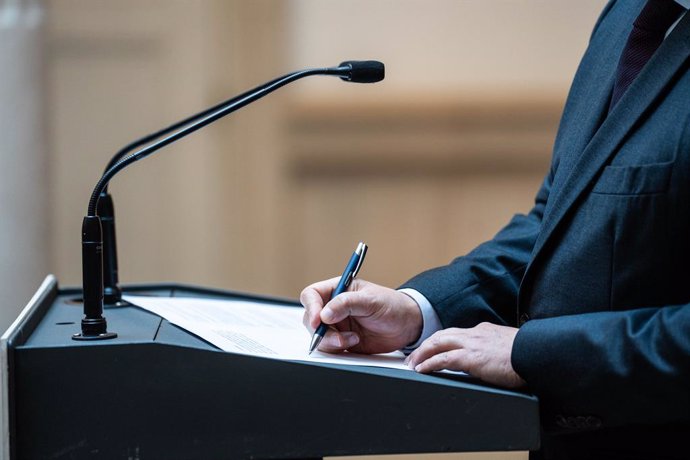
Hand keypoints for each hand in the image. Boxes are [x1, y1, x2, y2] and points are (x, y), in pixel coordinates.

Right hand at [300, 277, 422, 353]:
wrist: (407, 326)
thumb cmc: (391, 305)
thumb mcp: (370, 300)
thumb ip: (346, 304)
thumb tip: (324, 314)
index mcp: (337, 289)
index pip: (312, 295)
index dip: (311, 307)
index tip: (319, 320)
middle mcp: (333, 307)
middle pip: (311, 319)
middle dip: (322, 331)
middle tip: (339, 337)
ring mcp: (336, 325)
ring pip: (318, 336)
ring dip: (332, 341)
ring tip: (353, 339)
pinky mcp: (342, 341)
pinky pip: (329, 348)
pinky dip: (338, 349)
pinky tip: (355, 342)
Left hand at [405, 322, 525, 388]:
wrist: (537, 354)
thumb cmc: (528, 354)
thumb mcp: (507, 348)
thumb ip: (494, 351)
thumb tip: (491, 361)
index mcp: (483, 331)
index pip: (454, 333)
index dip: (439, 340)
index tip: (430, 348)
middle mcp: (474, 333)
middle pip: (441, 336)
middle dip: (425, 346)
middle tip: (413, 357)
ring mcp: (472, 344)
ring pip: (438, 344)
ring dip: (422, 354)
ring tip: (413, 364)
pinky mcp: (472, 358)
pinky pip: (444, 359)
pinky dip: (430, 363)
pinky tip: (422, 369)